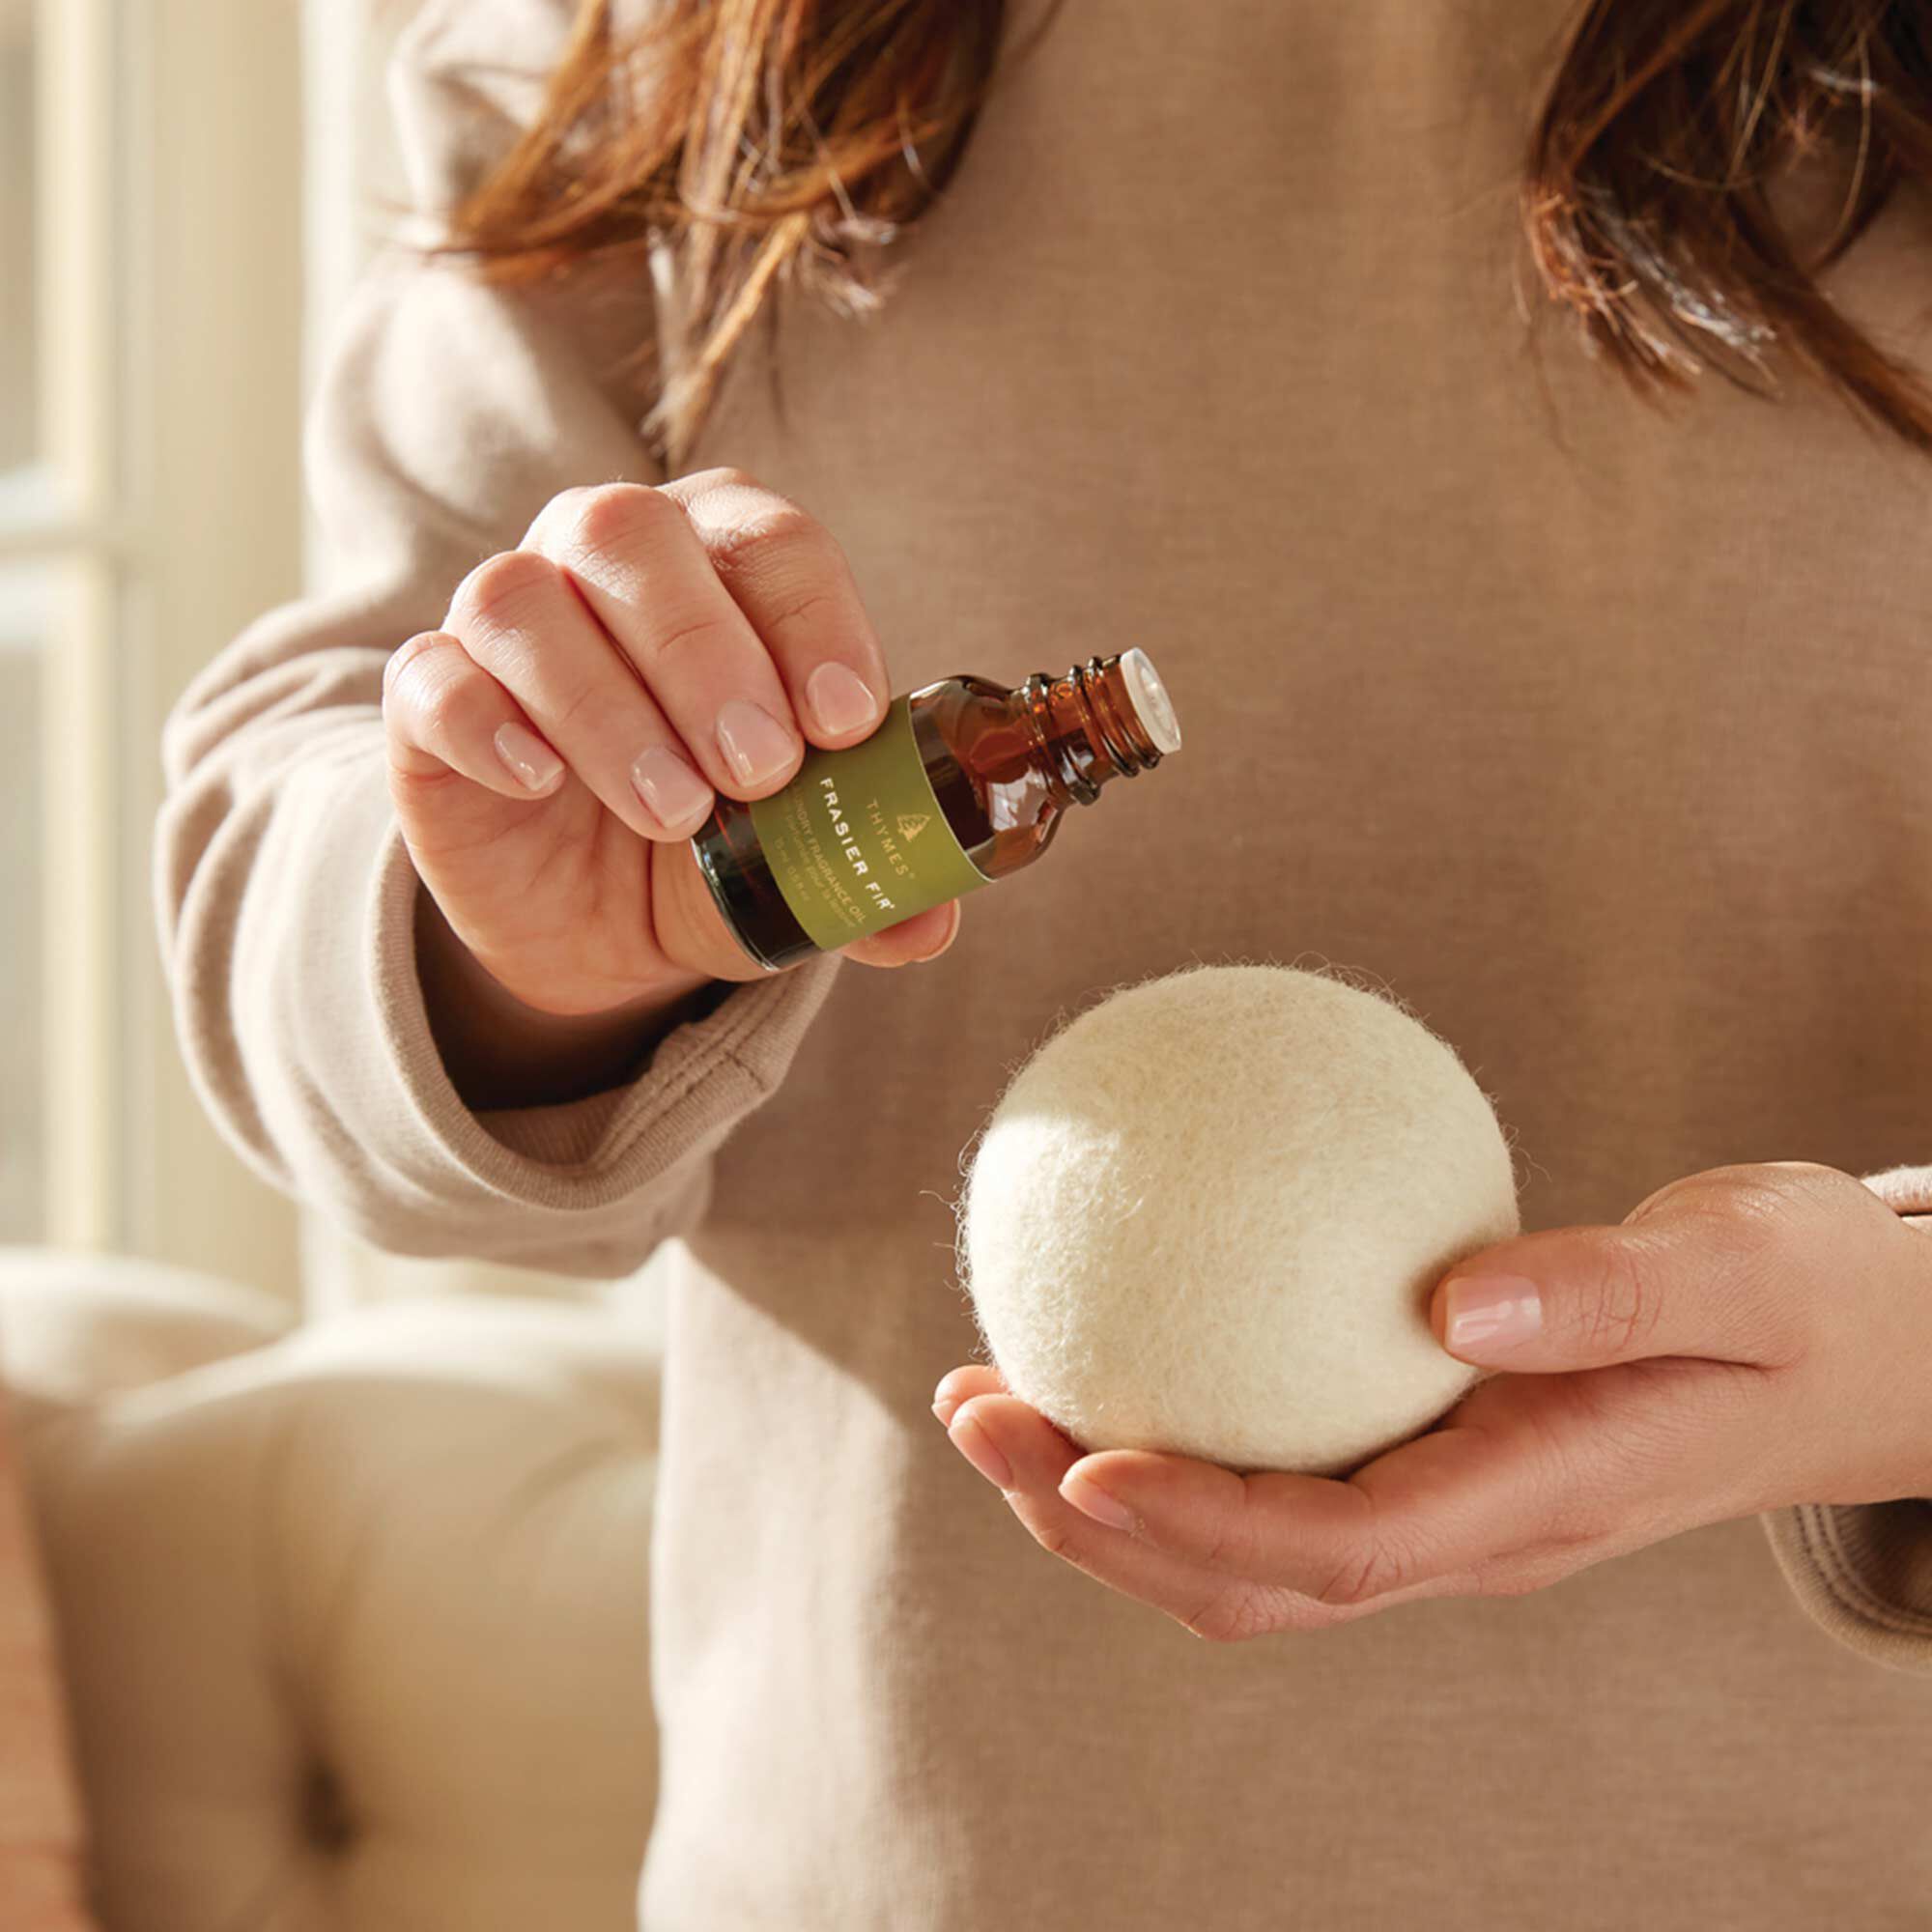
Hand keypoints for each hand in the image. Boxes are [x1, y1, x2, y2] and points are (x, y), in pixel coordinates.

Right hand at [384, 469, 960, 1023]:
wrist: (589, 919)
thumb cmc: (713, 847)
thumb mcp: (798, 870)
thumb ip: (865, 882)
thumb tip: (930, 926)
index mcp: (723, 563)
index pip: (769, 540)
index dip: (813, 619)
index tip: (846, 721)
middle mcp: (606, 560)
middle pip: (636, 538)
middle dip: (707, 655)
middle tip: (759, 771)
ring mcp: (505, 623)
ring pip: (523, 600)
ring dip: (607, 707)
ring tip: (675, 813)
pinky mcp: (430, 699)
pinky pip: (431, 676)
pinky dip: (487, 722)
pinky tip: (541, 784)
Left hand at [933, 1161, 1931, 1642]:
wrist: (1860, 1352)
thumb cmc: (1813, 1302)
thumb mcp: (1751, 1267)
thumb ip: (1615, 1289)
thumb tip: (1449, 1296)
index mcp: (1540, 1501)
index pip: (1341, 1550)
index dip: (1198, 1523)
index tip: (1078, 1457)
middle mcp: (1473, 1530)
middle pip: (1252, 1575)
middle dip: (1097, 1517)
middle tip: (976, 1411)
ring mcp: (1446, 1506)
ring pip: (1246, 1546)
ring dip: (1104, 1490)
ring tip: (992, 1394)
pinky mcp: (1430, 1460)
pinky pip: (1279, 1466)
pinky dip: (1176, 1429)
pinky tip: (1114, 1330)